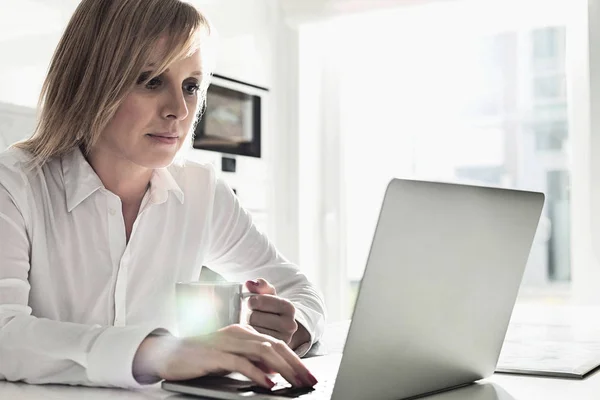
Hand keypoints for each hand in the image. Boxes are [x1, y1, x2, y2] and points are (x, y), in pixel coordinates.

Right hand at [132, 324, 317, 388]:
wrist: (168, 353)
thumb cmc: (201, 358)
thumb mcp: (231, 359)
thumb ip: (252, 362)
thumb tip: (275, 371)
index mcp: (244, 332)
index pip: (276, 344)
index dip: (295, 360)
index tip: (308, 375)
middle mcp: (238, 333)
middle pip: (275, 346)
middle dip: (296, 364)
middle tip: (309, 380)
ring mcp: (227, 342)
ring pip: (263, 352)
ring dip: (283, 368)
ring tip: (295, 382)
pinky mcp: (215, 354)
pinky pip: (241, 363)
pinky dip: (257, 373)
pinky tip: (268, 383)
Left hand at [245, 279, 309, 348]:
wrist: (284, 331)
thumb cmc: (273, 310)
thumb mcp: (270, 296)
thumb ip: (261, 286)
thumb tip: (249, 283)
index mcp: (288, 307)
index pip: (258, 301)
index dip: (251, 301)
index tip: (252, 303)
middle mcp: (289, 325)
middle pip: (253, 317)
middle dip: (249, 315)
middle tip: (252, 316)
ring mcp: (283, 340)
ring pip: (252, 330)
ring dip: (248, 326)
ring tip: (254, 325)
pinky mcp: (274, 351)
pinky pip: (253, 341)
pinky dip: (250, 337)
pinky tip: (252, 334)